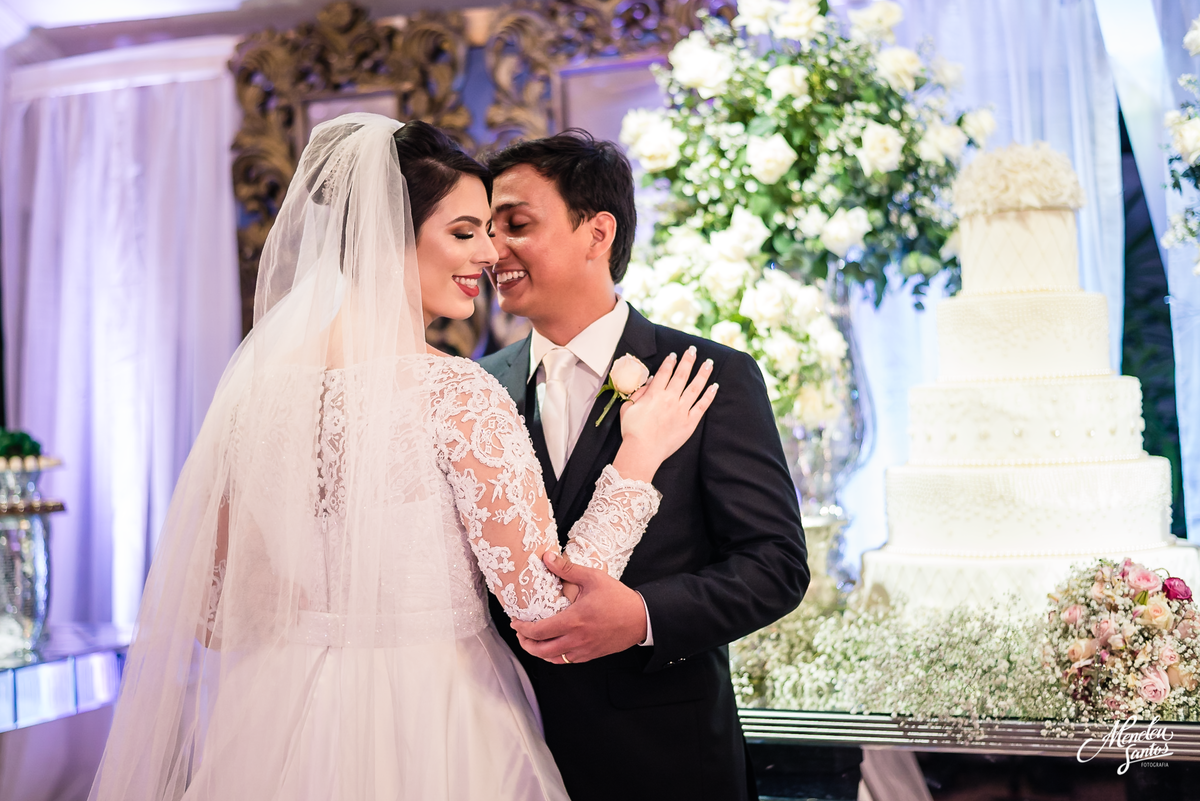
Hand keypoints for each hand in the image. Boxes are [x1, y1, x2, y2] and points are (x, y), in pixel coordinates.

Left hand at [512, 552, 646, 664]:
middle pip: (540, 650)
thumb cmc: (618, 598)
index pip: (538, 631)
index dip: (522, 629)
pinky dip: (554, 656)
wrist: (641, 619)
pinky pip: (566, 661)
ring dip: (538, 651)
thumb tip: (547, 558)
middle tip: (520, 633)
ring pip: (552, 659)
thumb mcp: (593, 578)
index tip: (515, 622)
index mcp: (574, 620)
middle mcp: (576, 639)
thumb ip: (567, 569)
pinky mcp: (590, 655)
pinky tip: (552, 647)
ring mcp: (583, 650)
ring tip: (532, 641)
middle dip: (525, 643)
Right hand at [612, 346, 717, 481]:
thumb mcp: (628, 408)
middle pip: (682, 375)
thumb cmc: (632, 431)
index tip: (674, 354)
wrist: (642, 452)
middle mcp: (670, 399)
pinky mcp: (689, 423)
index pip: (664, 373)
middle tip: (693, 350)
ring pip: (695, 387)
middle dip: (688, 360)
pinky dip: (709, 395)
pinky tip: (715, 386)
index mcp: (654, 394)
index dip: (670, 362)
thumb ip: (639, 393)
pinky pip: (702, 406)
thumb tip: (651, 381)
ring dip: (703, 373)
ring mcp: (681, 410)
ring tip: (709, 363)